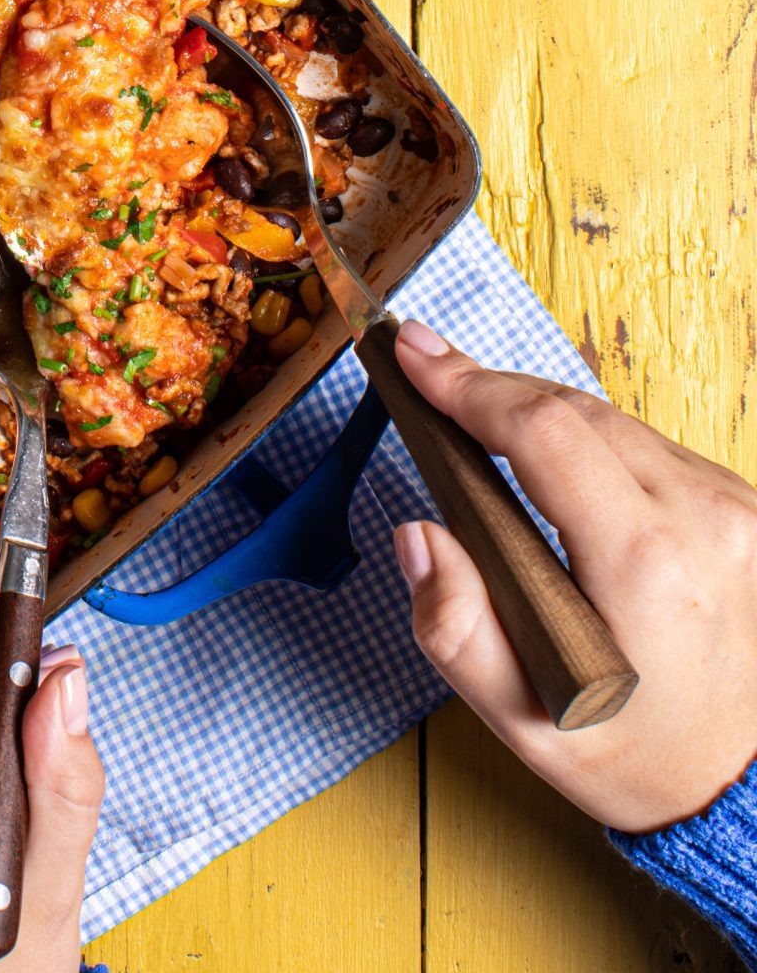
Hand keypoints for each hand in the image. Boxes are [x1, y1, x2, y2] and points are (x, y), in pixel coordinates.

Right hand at [390, 321, 756, 832]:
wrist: (739, 782)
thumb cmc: (630, 749)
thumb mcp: (522, 718)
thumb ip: (456, 629)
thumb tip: (419, 533)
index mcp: (645, 567)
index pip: (546, 432)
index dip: (470, 384)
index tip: (414, 356)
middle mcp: (704, 522)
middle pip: (574, 412)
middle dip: (490, 389)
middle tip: (425, 370)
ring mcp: (735, 510)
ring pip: (611, 421)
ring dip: (538, 416)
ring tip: (475, 419)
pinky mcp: (743, 508)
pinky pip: (646, 446)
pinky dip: (587, 442)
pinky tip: (547, 460)